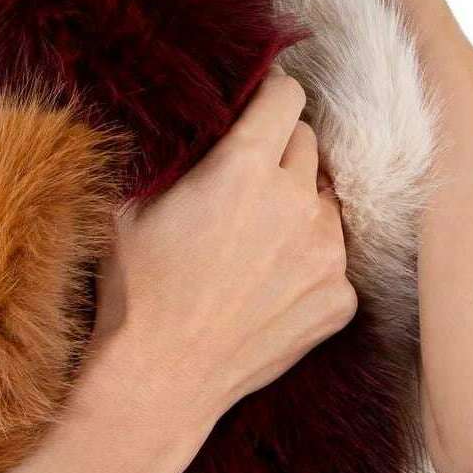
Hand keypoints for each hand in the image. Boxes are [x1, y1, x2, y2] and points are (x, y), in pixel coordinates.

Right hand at [86, 67, 357, 439]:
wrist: (161, 378)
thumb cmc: (136, 287)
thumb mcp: (131, 203)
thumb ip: (169, 153)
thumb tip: (177, 117)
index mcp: (245, 166)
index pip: (288, 96)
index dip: (271, 95)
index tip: (260, 105)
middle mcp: (297, 202)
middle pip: (307, 144)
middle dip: (280, 152)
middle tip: (246, 181)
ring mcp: (326, 253)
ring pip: (325, 201)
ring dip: (299, 207)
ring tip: (256, 241)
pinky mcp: (341, 299)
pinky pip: (335, 259)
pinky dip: (309, 262)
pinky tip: (269, 284)